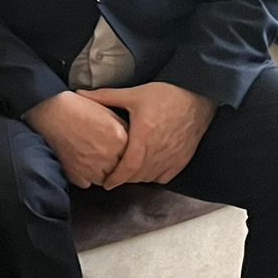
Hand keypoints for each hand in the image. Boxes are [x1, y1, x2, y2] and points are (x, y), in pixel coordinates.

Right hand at [24, 91, 129, 188]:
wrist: (50, 113)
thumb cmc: (76, 108)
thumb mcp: (106, 111)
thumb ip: (123, 127)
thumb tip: (133, 138)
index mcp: (120, 137)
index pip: (134, 153)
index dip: (128, 152)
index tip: (124, 150)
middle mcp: (109, 154)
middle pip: (122, 168)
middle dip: (117, 163)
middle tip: (106, 154)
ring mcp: (93, 167)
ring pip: (107, 179)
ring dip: (104, 172)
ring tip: (94, 158)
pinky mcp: (77, 174)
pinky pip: (89, 182)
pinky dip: (87, 176)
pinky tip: (82, 163)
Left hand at [78, 82, 217, 187]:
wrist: (198, 95)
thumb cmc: (166, 94)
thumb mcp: (133, 94)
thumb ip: (105, 97)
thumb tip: (79, 93)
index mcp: (144, 138)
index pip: (127, 168)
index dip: (115, 178)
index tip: (106, 183)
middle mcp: (159, 151)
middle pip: (137, 175)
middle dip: (123, 178)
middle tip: (112, 176)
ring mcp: (173, 157)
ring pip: (150, 177)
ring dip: (137, 177)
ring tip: (127, 172)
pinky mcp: (183, 158)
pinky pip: (165, 176)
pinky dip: (154, 176)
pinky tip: (147, 169)